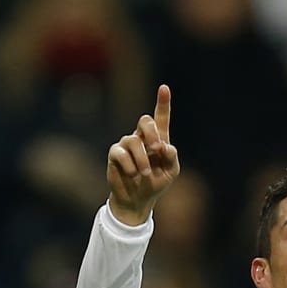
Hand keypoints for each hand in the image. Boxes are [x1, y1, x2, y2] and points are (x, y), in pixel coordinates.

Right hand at [107, 85, 179, 224]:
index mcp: (158, 139)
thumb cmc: (156, 182)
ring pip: (134, 141)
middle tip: (157, 149)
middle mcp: (142, 137)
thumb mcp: (171, 171)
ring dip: (142, 159)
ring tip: (145, 173)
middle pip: (145, 121)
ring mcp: (127, 144)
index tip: (164, 88)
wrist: (138, 200)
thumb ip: (171, 157)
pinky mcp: (115, 154)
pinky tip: (133, 174)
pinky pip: (121, 153)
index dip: (162, 102)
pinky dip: (130, 165)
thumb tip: (165, 146)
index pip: (160, 118)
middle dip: (152, 133)